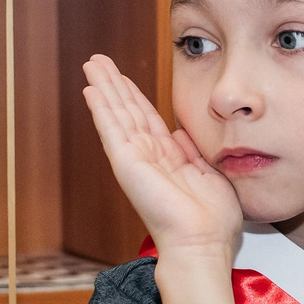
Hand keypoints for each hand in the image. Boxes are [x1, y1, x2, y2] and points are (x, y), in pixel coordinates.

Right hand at [81, 55, 241, 274]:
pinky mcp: (127, 163)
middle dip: (113, 84)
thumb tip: (182, 133)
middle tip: (98, 61)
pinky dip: (101, 108)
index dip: (134, 95)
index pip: (147, 119)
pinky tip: (91, 89)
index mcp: (168, 159)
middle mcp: (148, 157)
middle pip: (126, 111)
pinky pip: (112, 129)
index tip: (122, 76)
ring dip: (103, 88)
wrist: (203, 242)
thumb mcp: (209, 175)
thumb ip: (193, 152)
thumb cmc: (212, 221)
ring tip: (92, 65)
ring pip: (116, 114)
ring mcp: (135, 159)